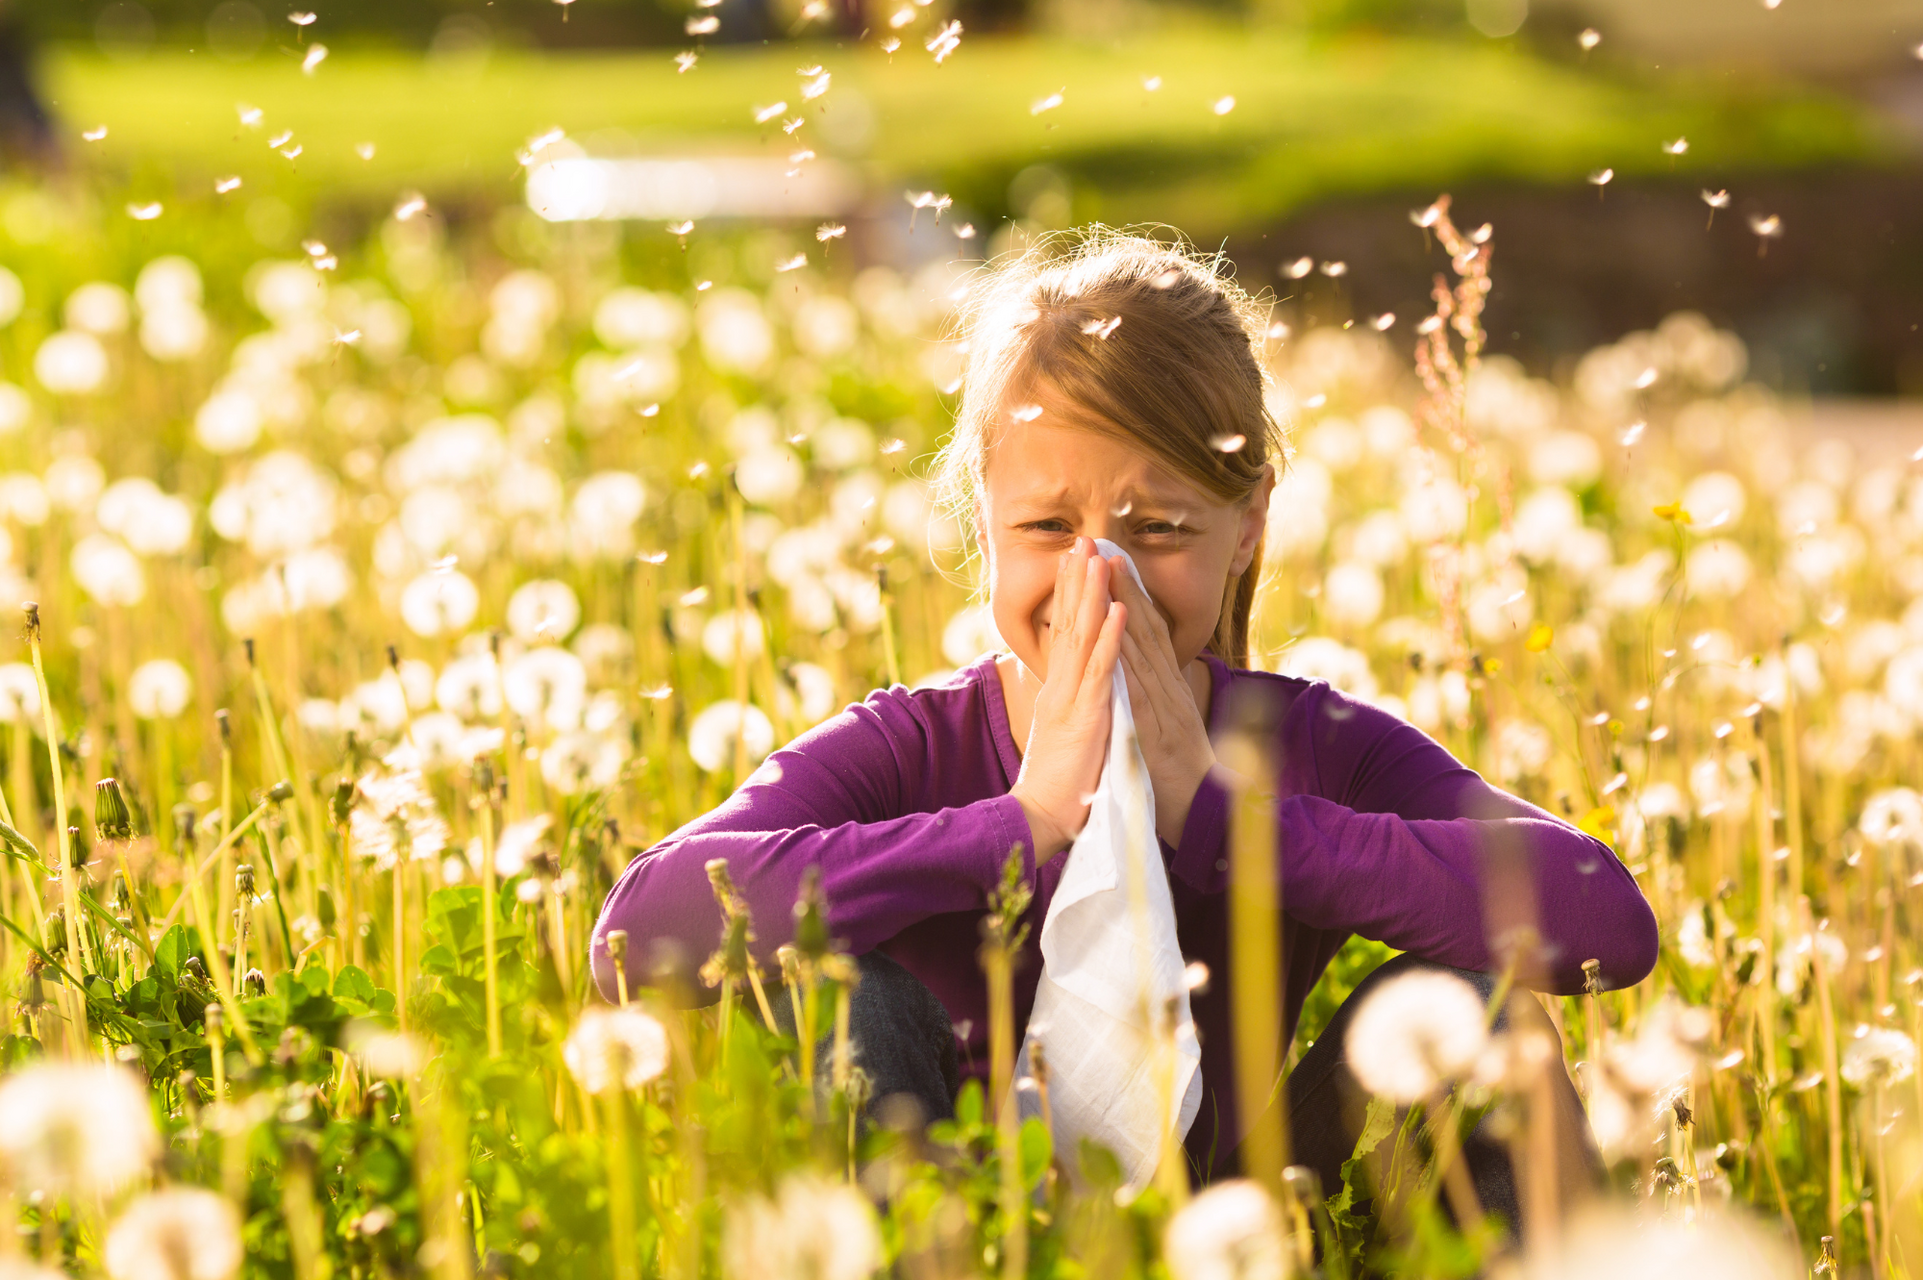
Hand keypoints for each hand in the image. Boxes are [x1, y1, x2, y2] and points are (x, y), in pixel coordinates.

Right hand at [1008, 539, 1127, 864]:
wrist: (1041, 818)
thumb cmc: (1058, 785)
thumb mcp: (1064, 735)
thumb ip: (1069, 707)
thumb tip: (1072, 689)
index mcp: (1058, 691)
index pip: (1064, 633)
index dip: (1071, 595)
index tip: (1076, 561)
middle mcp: (1060, 687)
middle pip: (1069, 623)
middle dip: (1076, 580)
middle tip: (1082, 540)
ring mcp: (1072, 699)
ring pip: (1083, 636)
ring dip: (1092, 595)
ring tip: (1098, 558)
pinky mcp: (1086, 716)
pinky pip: (1101, 671)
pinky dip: (1110, 638)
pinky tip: (1118, 609)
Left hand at [1106, 555, 1215, 847]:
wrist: (1204, 816)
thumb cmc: (1179, 776)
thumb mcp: (1166, 728)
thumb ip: (1155, 700)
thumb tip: (1143, 677)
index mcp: (1167, 688)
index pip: (1147, 632)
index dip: (1129, 595)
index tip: (1110, 560)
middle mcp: (1168, 688)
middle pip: (1144, 627)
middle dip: (1123, 585)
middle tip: (1103, 544)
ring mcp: (1164, 706)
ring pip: (1142, 648)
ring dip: (1124, 606)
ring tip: (1106, 569)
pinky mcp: (1156, 731)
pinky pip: (1139, 689)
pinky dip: (1128, 658)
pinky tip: (1115, 633)